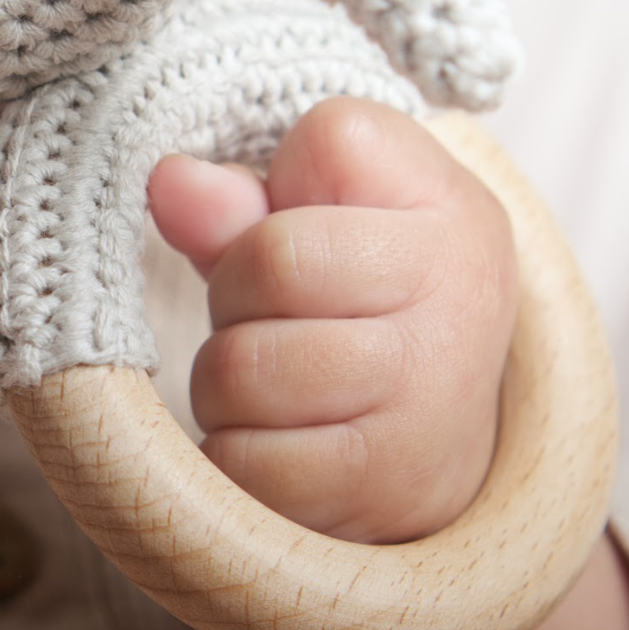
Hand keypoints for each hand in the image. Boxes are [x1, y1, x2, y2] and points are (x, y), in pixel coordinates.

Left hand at [148, 97, 516, 543]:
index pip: (326, 141)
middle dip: (232, 294)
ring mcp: (430, 399)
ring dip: (221, 383)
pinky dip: (232, 454)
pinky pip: (243, 459)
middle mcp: (459, 292)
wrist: (439, 448)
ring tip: (268, 383)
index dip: (276, 185)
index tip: (298, 223)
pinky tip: (277, 441)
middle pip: (271, 261)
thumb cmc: (358, 304)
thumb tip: (168, 182)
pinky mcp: (384, 488)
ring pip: (242, 367)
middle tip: (267, 318)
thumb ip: (236, 197)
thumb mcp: (316, 223)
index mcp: (449, 203)